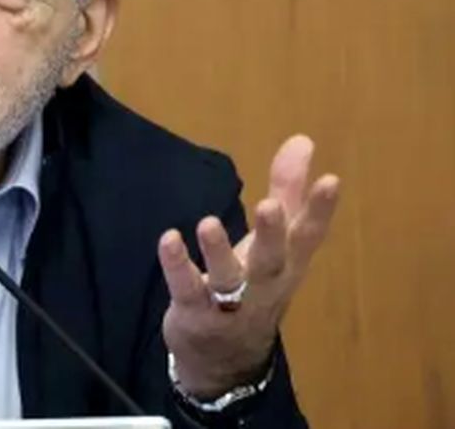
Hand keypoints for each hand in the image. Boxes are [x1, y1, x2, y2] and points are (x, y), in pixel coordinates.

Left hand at [158, 134, 340, 397]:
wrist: (226, 360)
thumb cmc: (254, 288)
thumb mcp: (274, 244)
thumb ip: (286, 191)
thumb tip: (302, 141)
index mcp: (287, 266)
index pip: (309, 237)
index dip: (321, 211)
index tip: (331, 180)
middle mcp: (264, 285)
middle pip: (272, 260)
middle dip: (272, 234)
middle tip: (268, 206)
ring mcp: (229, 304)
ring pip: (227, 279)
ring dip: (218, 251)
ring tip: (208, 223)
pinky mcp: (195, 313)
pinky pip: (186, 289)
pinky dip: (178, 265)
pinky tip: (169, 239)